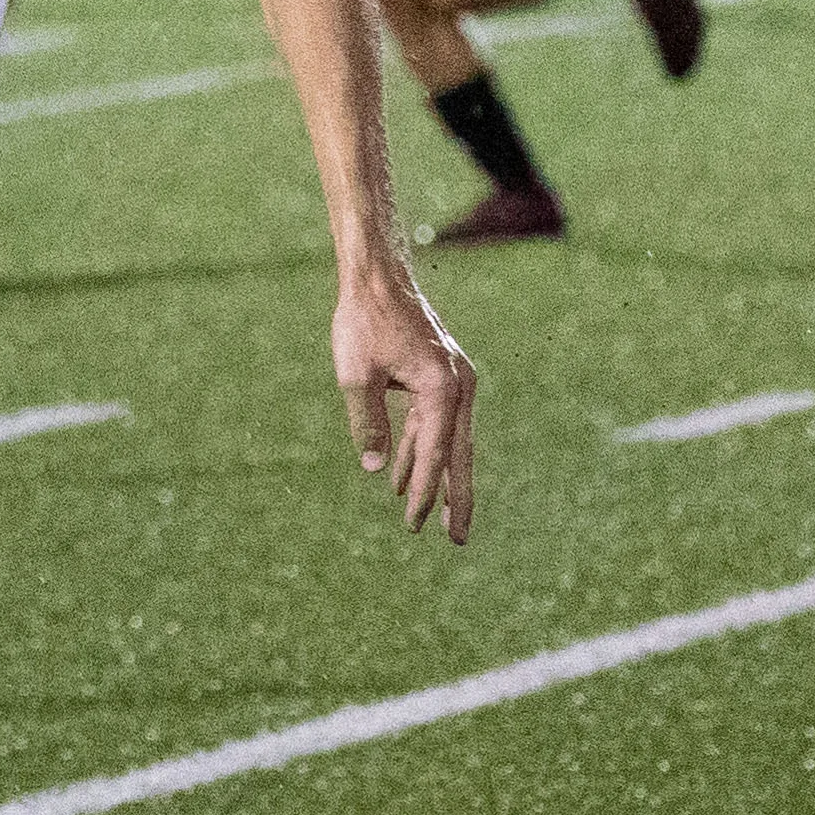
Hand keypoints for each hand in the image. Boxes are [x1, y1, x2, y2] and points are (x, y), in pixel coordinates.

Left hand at [335, 254, 478, 542]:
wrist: (376, 275)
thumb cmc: (363, 321)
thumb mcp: (356, 376)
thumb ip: (367, 424)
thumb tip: (375, 469)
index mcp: (443, 388)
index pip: (435, 452)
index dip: (426, 491)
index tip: (415, 524)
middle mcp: (458, 386)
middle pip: (458, 453)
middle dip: (454, 497)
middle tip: (456, 539)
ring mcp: (452, 380)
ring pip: (447, 440)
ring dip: (435, 476)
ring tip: (430, 518)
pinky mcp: (440, 376)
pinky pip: (432, 422)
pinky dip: (417, 448)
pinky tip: (399, 476)